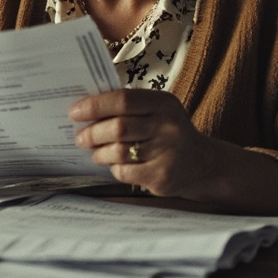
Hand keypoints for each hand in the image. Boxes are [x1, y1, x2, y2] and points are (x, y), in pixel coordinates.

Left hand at [69, 88, 217, 197]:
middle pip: (118, 128)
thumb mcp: (157, 111)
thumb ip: (127, 107)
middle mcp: (168, 126)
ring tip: (96, 151)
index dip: (95, 106)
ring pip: (118, 152)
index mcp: (164, 103)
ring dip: (99, 152)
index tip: (75, 112)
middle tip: (80, 137)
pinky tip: (115, 164)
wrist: (203, 164)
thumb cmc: (169, 132)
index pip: (123, 100)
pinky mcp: (162, 177)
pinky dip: (114, 168)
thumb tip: (85, 109)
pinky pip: (124, 172)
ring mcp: (167, 153)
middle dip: (92, 133)